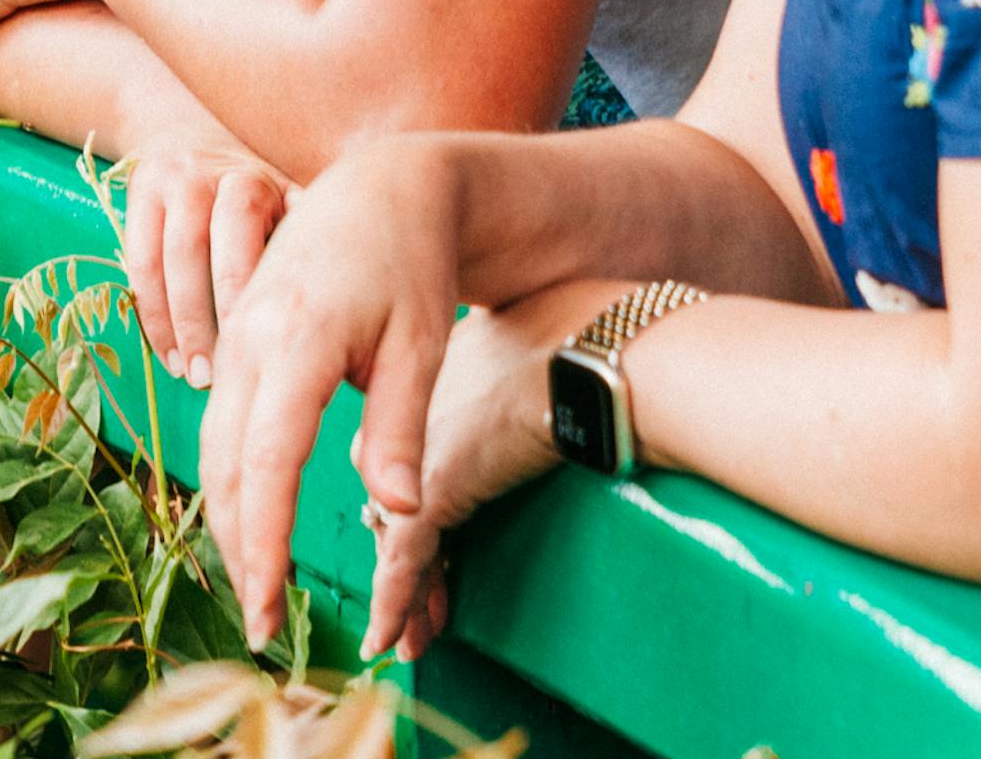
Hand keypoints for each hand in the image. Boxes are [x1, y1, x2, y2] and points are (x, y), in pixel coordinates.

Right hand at [115, 128, 289, 388]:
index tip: (263, 356)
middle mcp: (219, 176)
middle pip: (204, 249)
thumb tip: (344, 321)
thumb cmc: (260, 194)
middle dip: (209, 319)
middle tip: (220, 379)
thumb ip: (308, 249)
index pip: (251, 243)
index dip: (249, 301)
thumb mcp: (292, 206)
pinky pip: (139, 262)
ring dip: (178, 324)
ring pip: (168, 260)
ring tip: (192, 375)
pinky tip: (167, 354)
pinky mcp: (140, 193)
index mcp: (264, 183)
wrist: (193, 131)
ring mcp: (176, 182)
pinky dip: (151, 314)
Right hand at [195, 141, 465, 651]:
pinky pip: (218, 421)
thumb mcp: (421, 343)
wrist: (383, 187)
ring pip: (212, 447)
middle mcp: (248, 340)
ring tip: (256, 586)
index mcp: (296, 341)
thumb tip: (400, 511)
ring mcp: (235, 336)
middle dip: (237, 549)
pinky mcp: (237, 338)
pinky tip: (250, 519)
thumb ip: (402, 428)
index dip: (263, 543)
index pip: (265, 464)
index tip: (270, 610)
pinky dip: (229, 480)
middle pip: (223, 466)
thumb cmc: (413, 263)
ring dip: (227, 519)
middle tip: (261, 624)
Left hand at [357, 293, 575, 659]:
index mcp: (436, 374)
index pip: (415, 452)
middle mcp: (412, 416)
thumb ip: (519, 368)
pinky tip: (388, 638)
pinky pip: (404, 564)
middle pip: (396, 498)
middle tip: (417, 602)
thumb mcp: (541, 344)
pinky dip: (394, 605)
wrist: (592, 357)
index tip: (435, 535)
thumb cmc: (592, 340)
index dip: (420, 500)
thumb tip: (543, 383)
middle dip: (407, 554)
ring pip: (396, 538)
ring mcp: (415, 459)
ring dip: (404, 595)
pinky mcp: (429, 496)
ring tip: (403, 640)